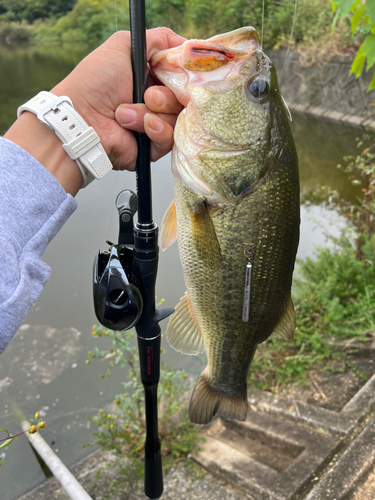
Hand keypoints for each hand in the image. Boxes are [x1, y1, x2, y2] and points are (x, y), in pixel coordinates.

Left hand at [53, 28, 184, 170]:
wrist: (82, 121)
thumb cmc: (95, 83)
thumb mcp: (123, 46)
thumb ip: (156, 39)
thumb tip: (181, 44)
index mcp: (149, 76)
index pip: (182, 74)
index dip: (184, 73)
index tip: (180, 72)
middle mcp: (154, 99)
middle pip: (184, 97)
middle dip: (165, 95)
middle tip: (147, 95)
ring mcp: (155, 123)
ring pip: (178, 117)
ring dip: (153, 113)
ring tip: (127, 113)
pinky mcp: (154, 146)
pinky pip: (170, 138)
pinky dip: (156, 130)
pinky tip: (141, 127)